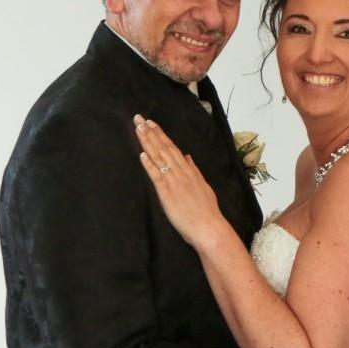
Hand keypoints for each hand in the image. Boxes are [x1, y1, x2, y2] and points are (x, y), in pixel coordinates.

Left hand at [134, 115, 228, 249]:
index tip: (151, 123)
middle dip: (151, 133)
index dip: (161, 135)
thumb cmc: (207, 211)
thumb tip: (188, 157)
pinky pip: (157, 176)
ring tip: (139, 129)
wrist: (209, 227)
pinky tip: (142, 154)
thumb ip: (194, 171)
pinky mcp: (167, 194)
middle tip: (139, 119)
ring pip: (159, 158)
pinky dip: (149, 165)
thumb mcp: (203, 186)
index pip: (173, 148)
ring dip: (148, 143)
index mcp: (190, 171)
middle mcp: (182, 173)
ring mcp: (174, 182)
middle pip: (164, 149)